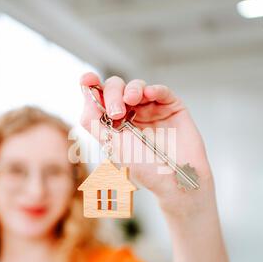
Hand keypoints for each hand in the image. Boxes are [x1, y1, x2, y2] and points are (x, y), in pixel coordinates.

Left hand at [79, 73, 215, 214]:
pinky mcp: (171, 108)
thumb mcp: (113, 147)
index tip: (86, 80)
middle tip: (116, 112)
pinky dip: (154, 89)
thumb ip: (95, 122)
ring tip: (131, 101)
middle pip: (116, 88)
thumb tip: (85, 97)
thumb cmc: (146, 170)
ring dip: (130, 89)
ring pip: (136, 86)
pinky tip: (149, 94)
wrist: (177, 181)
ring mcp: (151, 110)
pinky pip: (161, 91)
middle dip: (112, 94)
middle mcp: (131, 114)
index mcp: (113, 124)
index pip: (99, 98)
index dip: (91, 86)